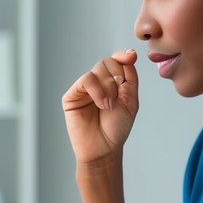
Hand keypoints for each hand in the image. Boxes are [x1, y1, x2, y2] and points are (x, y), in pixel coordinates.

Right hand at [62, 49, 139, 165]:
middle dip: (116, 79)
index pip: (116, 61)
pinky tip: (101, 104)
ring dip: (108, 88)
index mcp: (112, 83)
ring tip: (109, 106)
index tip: (130, 57)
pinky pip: (86, 80)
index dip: (123, 56)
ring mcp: (84, 88)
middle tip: (117, 99)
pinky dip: (97, 90)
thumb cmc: (116, 128)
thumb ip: (131, 78)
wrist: (104, 148)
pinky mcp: (72, 95)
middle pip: (107, 62)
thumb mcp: (131, 101)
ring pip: (97, 70)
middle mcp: (97, 83)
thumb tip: (129, 55)